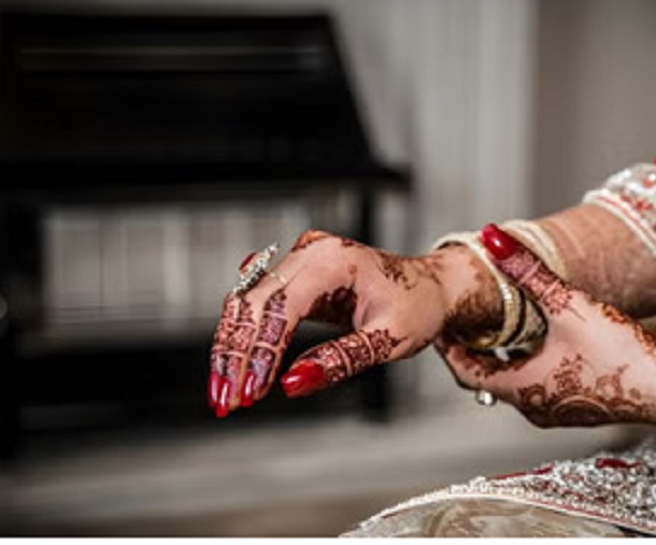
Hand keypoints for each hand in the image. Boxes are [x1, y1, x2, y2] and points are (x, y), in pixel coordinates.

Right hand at [207, 230, 501, 416]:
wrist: (429, 287)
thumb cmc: (416, 307)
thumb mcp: (388, 339)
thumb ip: (341, 360)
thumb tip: (293, 384)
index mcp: (334, 261)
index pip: (280, 307)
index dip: (260, 352)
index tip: (250, 392)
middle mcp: (309, 252)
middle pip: (253, 304)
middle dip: (235, 357)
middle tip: (227, 402)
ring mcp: (298, 259)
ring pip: (245, 304)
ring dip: (232, 350)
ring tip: (226, 395)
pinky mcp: (293, 275)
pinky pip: (256, 304)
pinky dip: (243, 339)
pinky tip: (235, 371)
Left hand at [439, 225, 655, 426]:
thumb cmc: (619, 353)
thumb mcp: (568, 305)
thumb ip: (528, 271)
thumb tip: (493, 238)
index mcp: (521, 388)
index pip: (465, 373)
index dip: (450, 349)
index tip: (442, 327)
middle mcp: (533, 407)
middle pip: (487, 381)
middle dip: (475, 352)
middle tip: (466, 324)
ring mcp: (557, 412)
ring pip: (514, 386)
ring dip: (503, 360)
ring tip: (499, 330)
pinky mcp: (578, 409)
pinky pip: (539, 389)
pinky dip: (528, 368)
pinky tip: (542, 345)